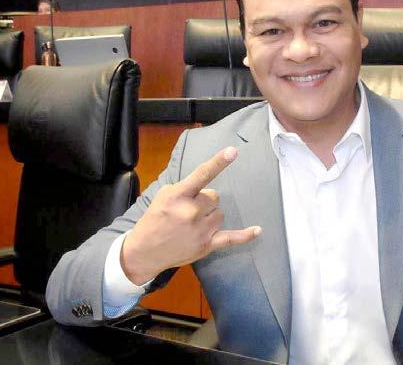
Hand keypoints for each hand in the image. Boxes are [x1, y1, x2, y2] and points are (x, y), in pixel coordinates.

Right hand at [121, 147, 260, 284]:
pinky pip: (232, 238)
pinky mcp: (207, 245)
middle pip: (214, 196)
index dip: (218, 162)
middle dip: (204, 201)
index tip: (233, 151)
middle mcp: (191, 211)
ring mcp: (201, 230)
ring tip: (193, 224)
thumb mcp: (163, 196)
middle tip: (188, 211)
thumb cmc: (156, 219)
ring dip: (211, 216)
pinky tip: (258, 230)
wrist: (145, 251)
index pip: (201, 174)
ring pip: (220, 213)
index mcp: (178, 196)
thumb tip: (204, 187)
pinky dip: (245, 235)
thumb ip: (185, 188)